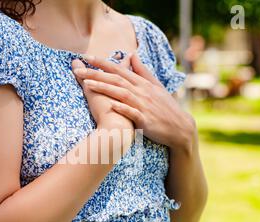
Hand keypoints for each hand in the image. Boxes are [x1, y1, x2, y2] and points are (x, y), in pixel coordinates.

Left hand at [73, 53, 195, 154]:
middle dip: (97, 73)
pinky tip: (110, 106)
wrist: (180, 128)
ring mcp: (143, 106)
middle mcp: (142, 92)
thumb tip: (132, 55)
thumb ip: (142, 71)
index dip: (103, 63)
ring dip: (104, 88)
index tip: (87, 57)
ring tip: (87, 84)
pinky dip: (122, 109)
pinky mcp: (145, 120)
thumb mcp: (156, 86)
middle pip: (116, 79)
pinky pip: (132, 113)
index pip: (120, 69)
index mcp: (142, 83)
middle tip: (79, 69)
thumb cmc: (166, 107)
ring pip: (121, 94)